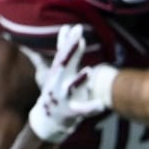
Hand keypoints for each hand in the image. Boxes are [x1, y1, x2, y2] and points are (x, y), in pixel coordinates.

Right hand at [26, 24, 111, 142]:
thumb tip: (67, 28)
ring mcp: (63, 97)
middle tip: (79, 38)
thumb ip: (67, 51)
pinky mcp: (70, 112)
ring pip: (71, 87)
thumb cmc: (58, 90)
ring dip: (79, 79)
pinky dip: (91, 107)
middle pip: (64, 65)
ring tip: (88, 70)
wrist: (47, 120)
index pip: (63, 53)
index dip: (70, 41)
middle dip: (71, 52)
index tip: (76, 28)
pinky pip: (82, 110)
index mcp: (58, 72)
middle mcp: (58, 82)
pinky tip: (101, 105)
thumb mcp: (61, 70)